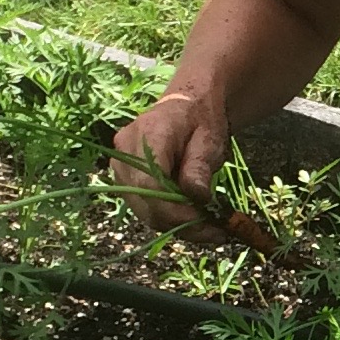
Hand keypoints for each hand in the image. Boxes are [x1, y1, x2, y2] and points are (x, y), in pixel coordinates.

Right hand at [108, 90, 226, 229]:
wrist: (185, 108)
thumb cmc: (200, 120)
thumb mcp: (210, 139)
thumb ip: (200, 166)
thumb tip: (197, 196)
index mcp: (147, 134)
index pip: (148, 183)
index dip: (174, 209)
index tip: (205, 220)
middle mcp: (125, 152)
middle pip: (145, 202)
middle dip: (181, 223)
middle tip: (218, 231)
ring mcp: (121, 168)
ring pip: (144, 212)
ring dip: (178, 226)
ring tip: (212, 228)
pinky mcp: (126, 181)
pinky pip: (146, 209)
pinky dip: (172, 220)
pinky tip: (197, 221)